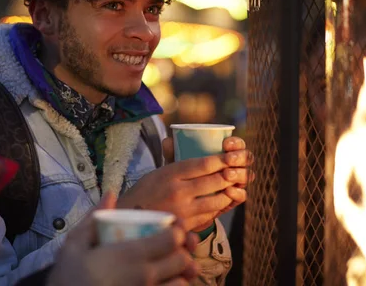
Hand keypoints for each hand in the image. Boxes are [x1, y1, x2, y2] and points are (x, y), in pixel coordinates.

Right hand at [47, 193, 199, 285]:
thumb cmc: (67, 278)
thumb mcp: (73, 245)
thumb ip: (93, 218)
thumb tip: (110, 194)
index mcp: (131, 255)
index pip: (172, 239)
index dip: (177, 231)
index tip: (170, 227)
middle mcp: (145, 276)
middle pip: (182, 260)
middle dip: (181, 251)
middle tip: (171, 247)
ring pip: (182, 283)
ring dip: (181, 274)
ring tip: (171, 268)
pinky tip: (164, 283)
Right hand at [118, 136, 253, 231]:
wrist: (130, 218)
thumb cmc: (144, 192)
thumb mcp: (156, 172)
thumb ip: (173, 160)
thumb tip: (177, 138)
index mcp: (170, 174)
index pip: (203, 164)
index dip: (222, 159)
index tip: (229, 156)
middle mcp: (178, 191)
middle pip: (214, 180)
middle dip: (230, 175)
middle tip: (236, 170)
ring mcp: (183, 210)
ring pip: (216, 200)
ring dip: (228, 192)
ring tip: (232, 186)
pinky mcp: (186, 226)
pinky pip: (210, 215)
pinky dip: (218, 207)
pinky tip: (221, 202)